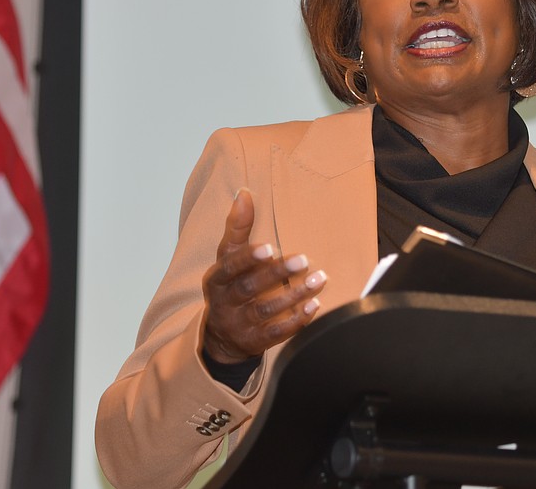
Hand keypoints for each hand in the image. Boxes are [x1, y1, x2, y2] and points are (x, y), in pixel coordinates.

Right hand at [201, 188, 326, 363]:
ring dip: (294, 295)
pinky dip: (295, 321)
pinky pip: (275, 333)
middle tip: (303, 260)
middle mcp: (224, 303)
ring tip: (319, 280)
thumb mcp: (227, 258)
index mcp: (216, 279)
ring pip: (265, 311)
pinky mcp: (253, 342)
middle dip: (277, 274)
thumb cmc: (229, 285)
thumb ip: (237, 228)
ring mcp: (238, 325)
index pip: (230, 267)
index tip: (269, 248)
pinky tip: (314, 306)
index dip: (248, 258)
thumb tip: (244, 193)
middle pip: (249, 288)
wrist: (220, 336)